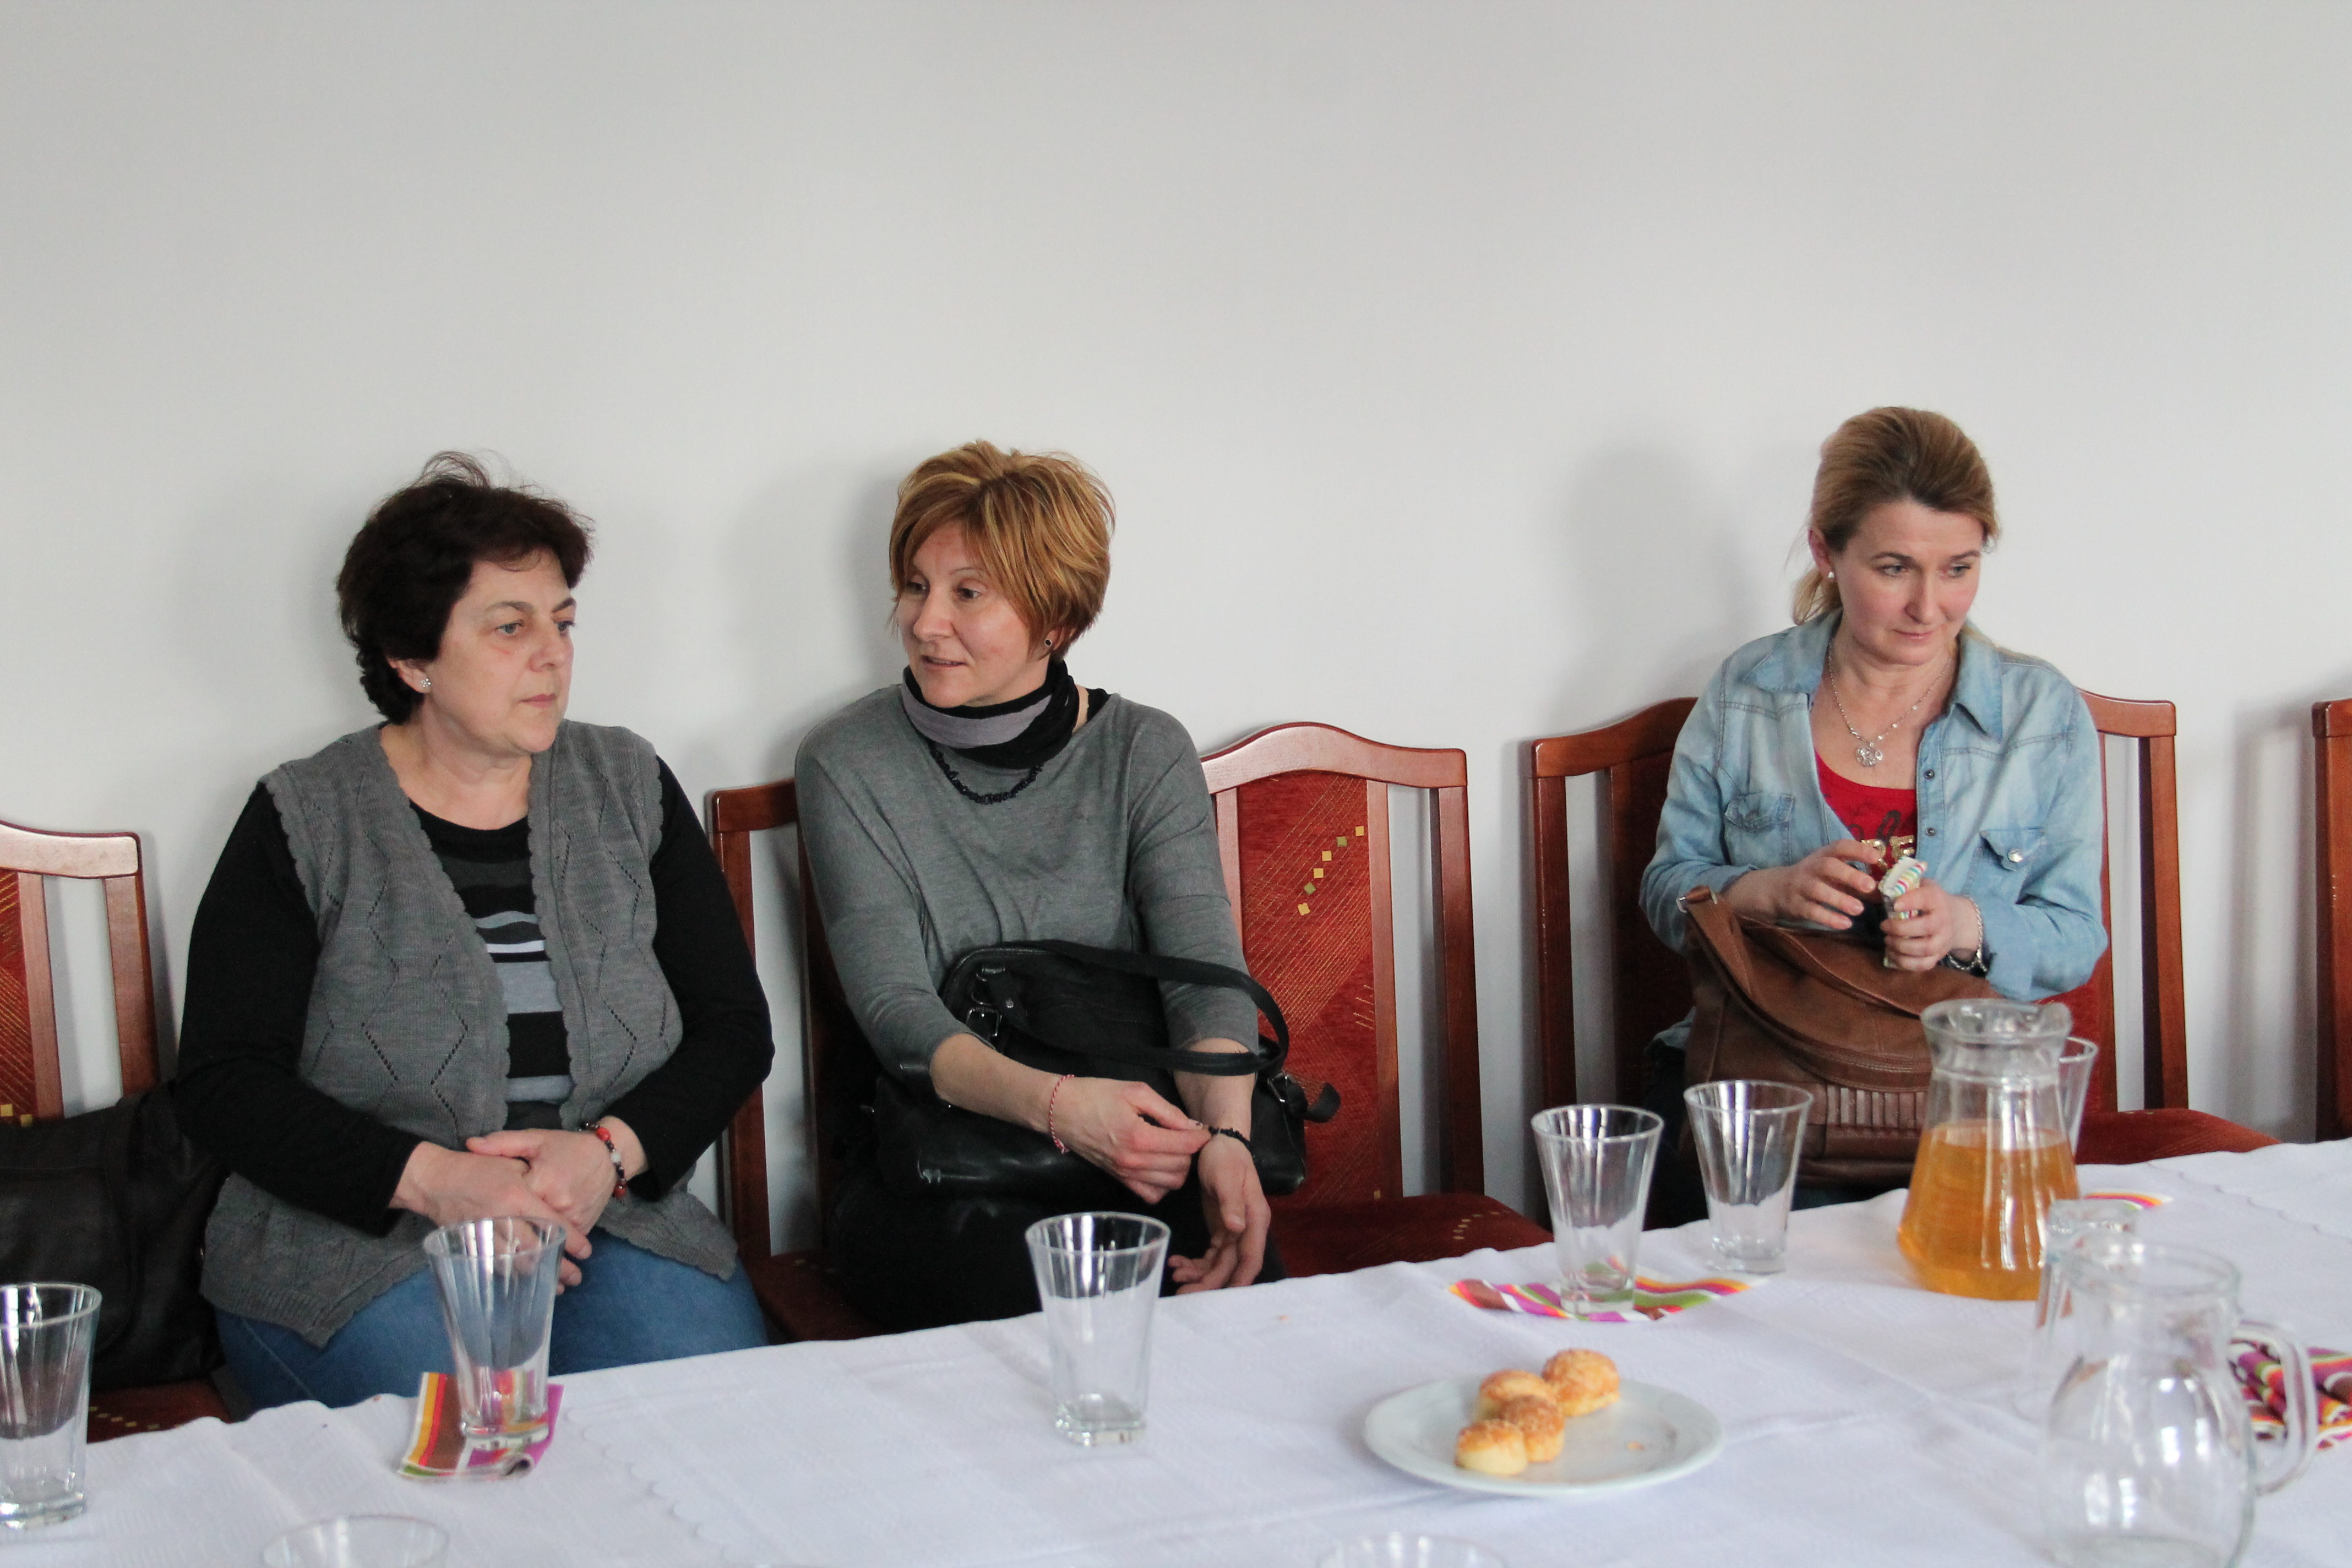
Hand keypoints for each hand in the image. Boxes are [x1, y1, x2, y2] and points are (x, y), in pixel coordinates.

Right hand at [391, 1142, 588, 1287]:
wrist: (433, 1180)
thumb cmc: (474, 1167)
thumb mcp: (509, 1162)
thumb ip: (534, 1179)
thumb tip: (556, 1200)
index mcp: (518, 1195)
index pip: (552, 1223)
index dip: (571, 1240)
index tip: (586, 1253)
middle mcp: (503, 1218)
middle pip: (537, 1249)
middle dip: (559, 1267)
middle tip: (576, 1278)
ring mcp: (486, 1233)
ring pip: (517, 1262)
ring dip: (538, 1276)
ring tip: (557, 1286)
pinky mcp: (471, 1245)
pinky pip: (495, 1265)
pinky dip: (513, 1275)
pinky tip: (525, 1282)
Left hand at [466, 1122, 639, 1251]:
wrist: (608, 1155)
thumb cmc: (567, 1147)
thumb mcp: (536, 1139)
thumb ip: (503, 1143)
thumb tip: (470, 1145)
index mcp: (542, 1181)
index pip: (510, 1203)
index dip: (492, 1212)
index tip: (475, 1220)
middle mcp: (559, 1203)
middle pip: (526, 1227)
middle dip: (508, 1235)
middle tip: (485, 1246)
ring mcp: (573, 1217)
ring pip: (545, 1238)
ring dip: (529, 1246)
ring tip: (507, 1254)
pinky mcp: (584, 1225)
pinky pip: (562, 1241)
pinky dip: (549, 1245)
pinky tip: (535, 1253)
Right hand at [1051, 1078, 1208, 1203]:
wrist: (1060, 1110)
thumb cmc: (1096, 1095)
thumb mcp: (1135, 1091)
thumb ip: (1167, 1111)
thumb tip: (1193, 1126)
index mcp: (1139, 1137)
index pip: (1185, 1146)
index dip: (1201, 1137)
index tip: (1203, 1128)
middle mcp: (1134, 1162)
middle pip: (1181, 1167)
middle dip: (1191, 1152)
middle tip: (1187, 1135)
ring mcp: (1126, 1175)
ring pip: (1170, 1184)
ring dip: (1179, 1168)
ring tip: (1175, 1149)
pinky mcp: (1119, 1180)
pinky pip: (1151, 1194)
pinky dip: (1162, 1184)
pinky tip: (1160, 1166)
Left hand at [1168, 1133, 1269, 1292]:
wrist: (1219, 1142)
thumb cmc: (1226, 1158)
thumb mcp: (1227, 1177)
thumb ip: (1232, 1203)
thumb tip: (1237, 1228)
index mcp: (1255, 1219)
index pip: (1251, 1257)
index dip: (1240, 1279)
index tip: (1223, 1297)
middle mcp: (1247, 1230)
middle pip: (1232, 1266)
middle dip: (1210, 1283)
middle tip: (1185, 1295)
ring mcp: (1234, 1231)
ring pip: (1219, 1264)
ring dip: (1199, 1275)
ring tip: (1175, 1276)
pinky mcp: (1221, 1230)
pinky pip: (1210, 1255)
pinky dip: (1195, 1263)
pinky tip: (1177, 1263)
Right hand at [1721, 838, 1884, 929]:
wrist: (1777, 890)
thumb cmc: (1817, 880)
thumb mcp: (1837, 875)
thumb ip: (1862, 883)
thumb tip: (1893, 891)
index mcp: (1825, 855)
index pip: (1841, 847)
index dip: (1858, 850)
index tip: (1876, 857)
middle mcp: (1812, 868)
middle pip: (1828, 867)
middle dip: (1849, 875)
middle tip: (1869, 886)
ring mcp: (1802, 886)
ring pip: (1819, 891)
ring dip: (1839, 900)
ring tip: (1859, 910)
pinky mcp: (1796, 905)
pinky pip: (1811, 911)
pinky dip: (1828, 918)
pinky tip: (1845, 924)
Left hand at [1884, 878, 1976, 971]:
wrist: (1957, 920)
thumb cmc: (1931, 901)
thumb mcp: (1922, 887)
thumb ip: (1905, 885)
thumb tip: (1878, 886)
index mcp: (1937, 899)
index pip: (1926, 898)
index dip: (1910, 901)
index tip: (1894, 904)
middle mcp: (1944, 921)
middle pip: (1925, 927)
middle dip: (1900, 928)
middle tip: (1884, 925)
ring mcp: (1943, 941)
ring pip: (1925, 949)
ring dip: (1901, 947)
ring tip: (1887, 940)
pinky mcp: (1939, 956)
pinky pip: (1924, 965)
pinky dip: (1905, 963)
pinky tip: (1892, 954)